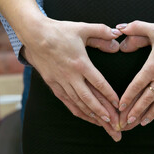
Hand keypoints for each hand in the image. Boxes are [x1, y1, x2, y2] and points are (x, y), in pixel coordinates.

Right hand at [21, 17, 122, 132]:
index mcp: (80, 63)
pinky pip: (67, 102)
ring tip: (105, 126)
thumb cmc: (59, 31)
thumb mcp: (82, 27)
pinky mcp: (53, 84)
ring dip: (92, 116)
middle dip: (103, 114)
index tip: (119, 106)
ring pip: (78, 103)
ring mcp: (60, 82)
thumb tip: (116, 34)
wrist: (34, 35)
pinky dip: (78, 111)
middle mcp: (70, 76)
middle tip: (116, 126)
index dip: (109, 96)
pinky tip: (87, 117)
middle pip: (89, 99)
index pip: (98, 83)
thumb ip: (101, 31)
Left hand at [116, 20, 153, 129]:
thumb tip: (119, 28)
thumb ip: (135, 28)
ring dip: (150, 114)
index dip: (127, 97)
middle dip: (135, 112)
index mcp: (153, 66)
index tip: (120, 107)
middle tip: (126, 123)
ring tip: (140, 123)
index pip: (137, 86)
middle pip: (146, 99)